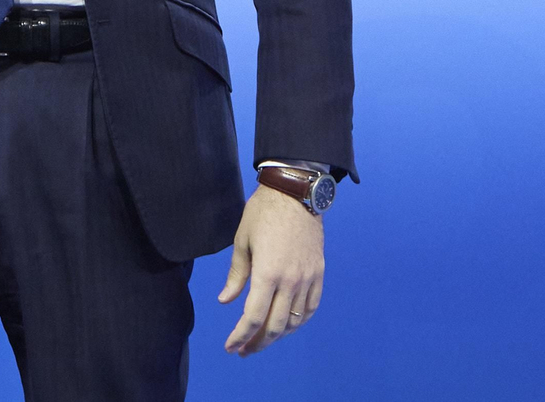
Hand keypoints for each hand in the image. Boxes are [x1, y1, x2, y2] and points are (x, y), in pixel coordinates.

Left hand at [219, 182, 324, 355]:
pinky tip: (287, 325)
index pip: (253, 317)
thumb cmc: (262, 214)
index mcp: (268, 273)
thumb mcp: (241, 242)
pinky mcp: (319, 274)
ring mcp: (308, 279)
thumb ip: (236, 275)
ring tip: (262, 340)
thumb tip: (226, 301)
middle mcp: (291, 281)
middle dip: (257, 342)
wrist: (296, 194)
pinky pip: (311, 307)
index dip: (240, 336)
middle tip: (244, 350)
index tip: (230, 347)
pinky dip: (299, 321)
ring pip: (295, 321)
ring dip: (278, 336)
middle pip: (275, 326)